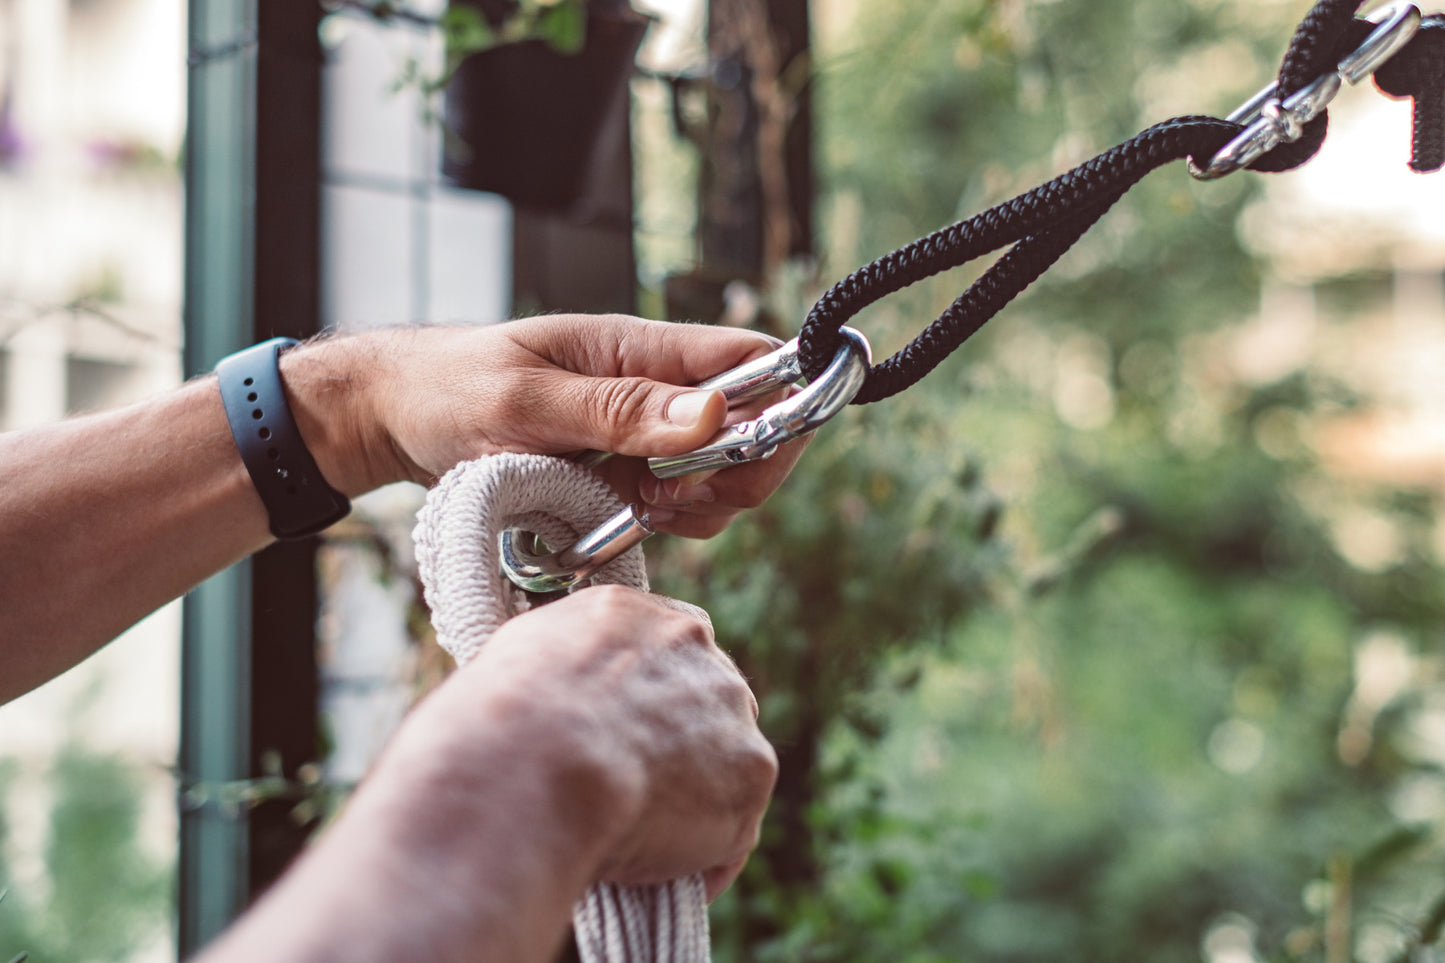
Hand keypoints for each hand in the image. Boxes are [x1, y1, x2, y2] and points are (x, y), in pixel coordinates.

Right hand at [196, 586, 775, 962]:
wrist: (534, 759)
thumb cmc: (502, 718)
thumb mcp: (521, 660)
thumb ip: (561, 669)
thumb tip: (547, 696)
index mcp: (640, 617)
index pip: (664, 654)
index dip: (645, 701)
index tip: (623, 736)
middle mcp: (699, 651)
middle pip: (704, 706)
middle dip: (676, 748)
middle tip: (630, 794)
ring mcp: (732, 712)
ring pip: (721, 767)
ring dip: (690, 803)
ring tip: (636, 841)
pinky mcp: (750, 774)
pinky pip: (729, 830)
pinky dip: (699, 859)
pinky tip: (655, 876)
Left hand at [282, 316, 808, 537]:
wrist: (400, 417)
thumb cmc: (452, 388)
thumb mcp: (526, 398)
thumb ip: (618, 409)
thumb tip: (712, 416)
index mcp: (642, 348)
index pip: (753, 361)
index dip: (783, 402)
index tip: (755, 455)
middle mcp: (658, 390)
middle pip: (757, 429)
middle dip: (740, 474)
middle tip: (674, 501)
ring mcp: (646, 436)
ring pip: (724, 477)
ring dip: (702, 507)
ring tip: (638, 511)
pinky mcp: (629, 476)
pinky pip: (683, 508)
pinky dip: (672, 525)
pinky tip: (626, 522)